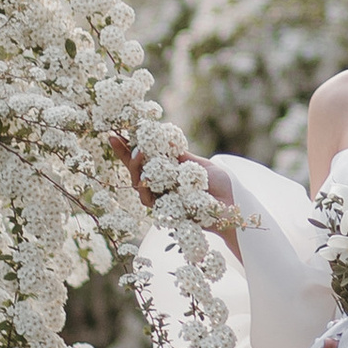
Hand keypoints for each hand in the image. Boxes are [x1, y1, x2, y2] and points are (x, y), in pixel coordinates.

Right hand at [106, 137, 240, 247]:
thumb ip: (178, 156)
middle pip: (136, 173)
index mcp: (168, 173)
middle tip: (130, 145)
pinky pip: (151, 200)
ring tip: (143, 155)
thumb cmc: (220, 185)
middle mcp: (162, 187)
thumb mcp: (197, 164)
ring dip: (138, 169)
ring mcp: (163, 200)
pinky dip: (149, 186)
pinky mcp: (167, 212)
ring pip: (140, 185)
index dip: (126, 150)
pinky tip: (154, 177)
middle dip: (128, 158)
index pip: (143, 161)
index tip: (113, 135)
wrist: (234, 205)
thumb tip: (161, 137)